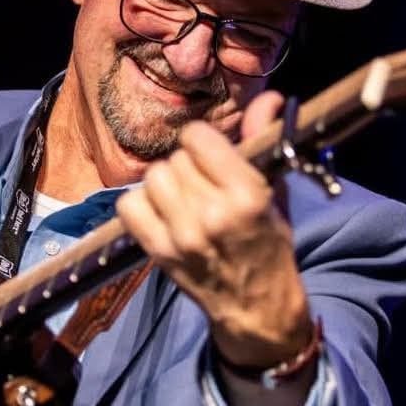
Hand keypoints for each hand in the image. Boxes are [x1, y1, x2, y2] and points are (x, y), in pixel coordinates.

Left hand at [116, 91, 313, 368]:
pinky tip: (161, 213)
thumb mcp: (275, 192)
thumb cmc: (268, 244)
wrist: (256, 307)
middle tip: (201, 184)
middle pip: (174, 159)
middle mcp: (211, 213)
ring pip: (153, 179)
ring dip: (165, 185)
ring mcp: (182, 235)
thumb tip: (268, 97)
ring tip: (183, 200)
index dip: (202, 142)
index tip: (210, 154)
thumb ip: (262, 141)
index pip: (197, 138)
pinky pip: (129, 206)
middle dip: (187, 165)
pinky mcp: (159, 252)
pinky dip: (141, 205)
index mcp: (246, 194)